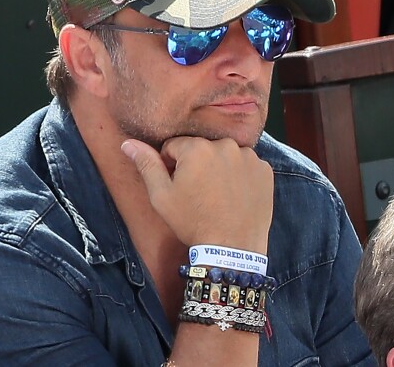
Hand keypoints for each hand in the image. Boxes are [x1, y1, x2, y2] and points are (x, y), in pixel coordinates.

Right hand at [121, 136, 273, 252]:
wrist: (232, 250)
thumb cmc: (192, 222)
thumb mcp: (161, 196)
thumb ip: (146, 164)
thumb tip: (128, 143)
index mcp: (196, 148)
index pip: (175, 147)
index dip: (171, 166)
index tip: (178, 187)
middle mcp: (225, 145)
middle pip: (201, 149)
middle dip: (196, 165)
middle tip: (198, 194)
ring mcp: (249, 157)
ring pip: (224, 155)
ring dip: (219, 168)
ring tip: (217, 195)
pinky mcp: (265, 170)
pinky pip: (246, 165)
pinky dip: (240, 176)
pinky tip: (235, 196)